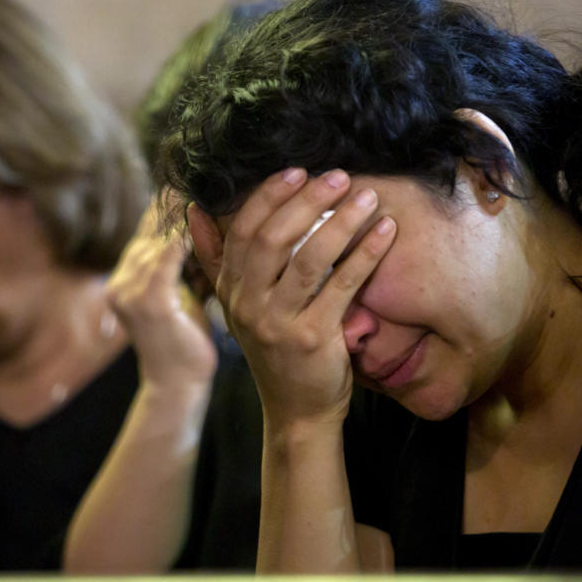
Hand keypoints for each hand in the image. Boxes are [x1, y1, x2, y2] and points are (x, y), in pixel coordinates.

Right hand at [106, 197, 217, 395]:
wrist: (178, 387)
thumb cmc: (189, 340)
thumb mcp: (189, 292)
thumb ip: (192, 259)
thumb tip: (212, 220)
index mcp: (130, 272)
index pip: (152, 223)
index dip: (178, 199)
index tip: (210, 178)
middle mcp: (123, 275)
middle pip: (153, 222)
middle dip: (185, 198)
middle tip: (219, 173)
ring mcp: (130, 288)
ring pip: (160, 232)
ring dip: (190, 210)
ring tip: (220, 189)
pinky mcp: (147, 301)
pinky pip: (167, 255)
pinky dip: (188, 234)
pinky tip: (210, 219)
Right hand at [188, 168, 395, 429]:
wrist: (297, 410)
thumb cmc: (275, 348)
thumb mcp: (240, 305)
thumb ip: (216, 258)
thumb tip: (195, 210)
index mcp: (230, 289)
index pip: (243, 230)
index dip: (269, 195)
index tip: (298, 171)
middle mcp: (248, 304)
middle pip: (273, 238)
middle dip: (308, 200)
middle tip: (340, 177)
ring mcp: (278, 323)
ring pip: (308, 258)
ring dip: (341, 222)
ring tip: (367, 198)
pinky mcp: (312, 338)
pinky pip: (342, 284)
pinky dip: (366, 253)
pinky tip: (386, 232)